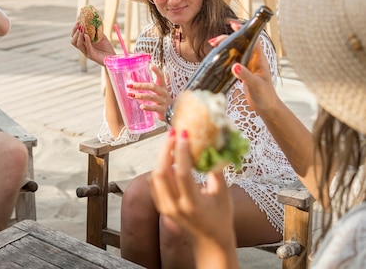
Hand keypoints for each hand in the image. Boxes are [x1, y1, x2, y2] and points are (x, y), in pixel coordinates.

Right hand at [70, 22, 115, 65]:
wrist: (112, 58)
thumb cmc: (107, 47)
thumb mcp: (101, 37)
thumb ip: (97, 31)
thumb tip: (94, 21)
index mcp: (84, 43)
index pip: (75, 37)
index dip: (75, 29)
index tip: (78, 22)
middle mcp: (84, 48)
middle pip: (73, 41)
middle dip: (75, 32)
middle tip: (79, 25)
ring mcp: (87, 52)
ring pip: (78, 44)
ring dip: (79, 36)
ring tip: (81, 29)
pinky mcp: (92, 56)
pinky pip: (87, 48)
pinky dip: (87, 41)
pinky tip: (87, 36)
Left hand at [127, 64, 170, 120]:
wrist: (171, 112)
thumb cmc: (161, 99)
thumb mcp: (157, 91)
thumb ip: (146, 85)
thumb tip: (131, 75)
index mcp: (162, 86)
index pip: (161, 76)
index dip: (157, 71)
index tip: (151, 65)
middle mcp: (163, 92)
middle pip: (152, 87)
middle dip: (140, 85)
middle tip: (130, 85)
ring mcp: (163, 101)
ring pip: (151, 97)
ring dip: (140, 96)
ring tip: (131, 95)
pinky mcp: (162, 109)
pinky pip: (154, 108)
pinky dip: (148, 107)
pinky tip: (141, 106)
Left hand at [149, 129, 234, 246]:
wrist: (210, 243)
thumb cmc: (221, 218)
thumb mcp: (223, 195)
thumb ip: (216, 172)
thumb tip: (213, 147)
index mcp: (192, 204)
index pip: (181, 172)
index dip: (181, 150)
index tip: (184, 133)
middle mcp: (174, 206)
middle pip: (161, 172)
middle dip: (166, 149)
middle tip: (173, 133)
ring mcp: (165, 208)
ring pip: (155, 176)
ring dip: (161, 157)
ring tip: (172, 142)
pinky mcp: (161, 207)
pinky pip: (154, 183)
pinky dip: (159, 168)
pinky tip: (169, 159)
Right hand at [210, 30, 277, 113]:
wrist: (267, 107)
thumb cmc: (265, 96)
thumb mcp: (255, 85)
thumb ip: (245, 75)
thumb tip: (234, 66)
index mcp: (259, 59)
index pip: (252, 39)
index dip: (243, 30)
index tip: (232, 24)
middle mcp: (253, 60)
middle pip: (240, 44)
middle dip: (227, 39)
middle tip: (214, 41)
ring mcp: (248, 66)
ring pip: (235, 52)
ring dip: (225, 47)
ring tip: (212, 46)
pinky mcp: (242, 73)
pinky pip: (232, 61)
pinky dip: (224, 58)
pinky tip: (217, 59)